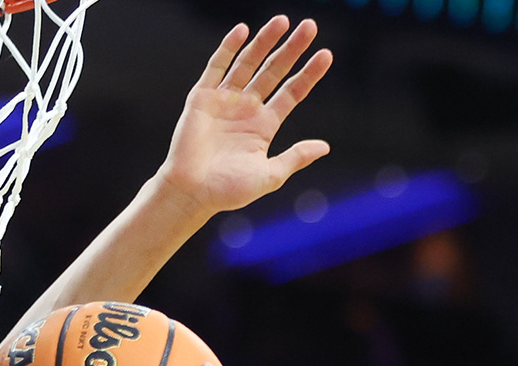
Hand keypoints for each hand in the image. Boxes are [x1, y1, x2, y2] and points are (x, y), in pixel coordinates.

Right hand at [156, 17, 332, 216]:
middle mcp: (247, 108)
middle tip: (310, 26)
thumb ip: (295, 157)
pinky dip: (228, 48)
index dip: (309, 74)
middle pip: (274, 71)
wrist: (191, 193)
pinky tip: (243, 31)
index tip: (326, 54)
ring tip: (282, 21)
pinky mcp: (202, 98)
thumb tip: (325, 146)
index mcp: (264, 126)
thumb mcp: (270, 176)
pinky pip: (216, 67)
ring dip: (264, 42)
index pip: (292, 92)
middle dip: (291, 49)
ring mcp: (225, 100)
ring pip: (248, 63)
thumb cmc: (228, 191)